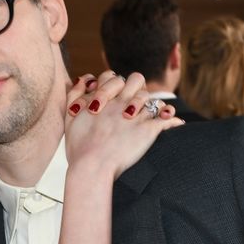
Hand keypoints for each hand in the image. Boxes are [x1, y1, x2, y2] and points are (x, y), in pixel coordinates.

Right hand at [65, 70, 182, 179]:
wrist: (92, 167)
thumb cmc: (79, 147)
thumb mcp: (70, 118)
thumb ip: (75, 94)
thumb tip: (85, 78)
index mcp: (103, 98)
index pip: (112, 77)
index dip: (111, 85)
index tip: (109, 100)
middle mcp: (121, 102)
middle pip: (136, 79)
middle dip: (135, 88)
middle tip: (128, 106)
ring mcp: (136, 115)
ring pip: (150, 97)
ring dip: (149, 105)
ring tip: (143, 117)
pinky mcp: (148, 130)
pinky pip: (166, 118)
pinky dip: (171, 118)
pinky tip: (174, 122)